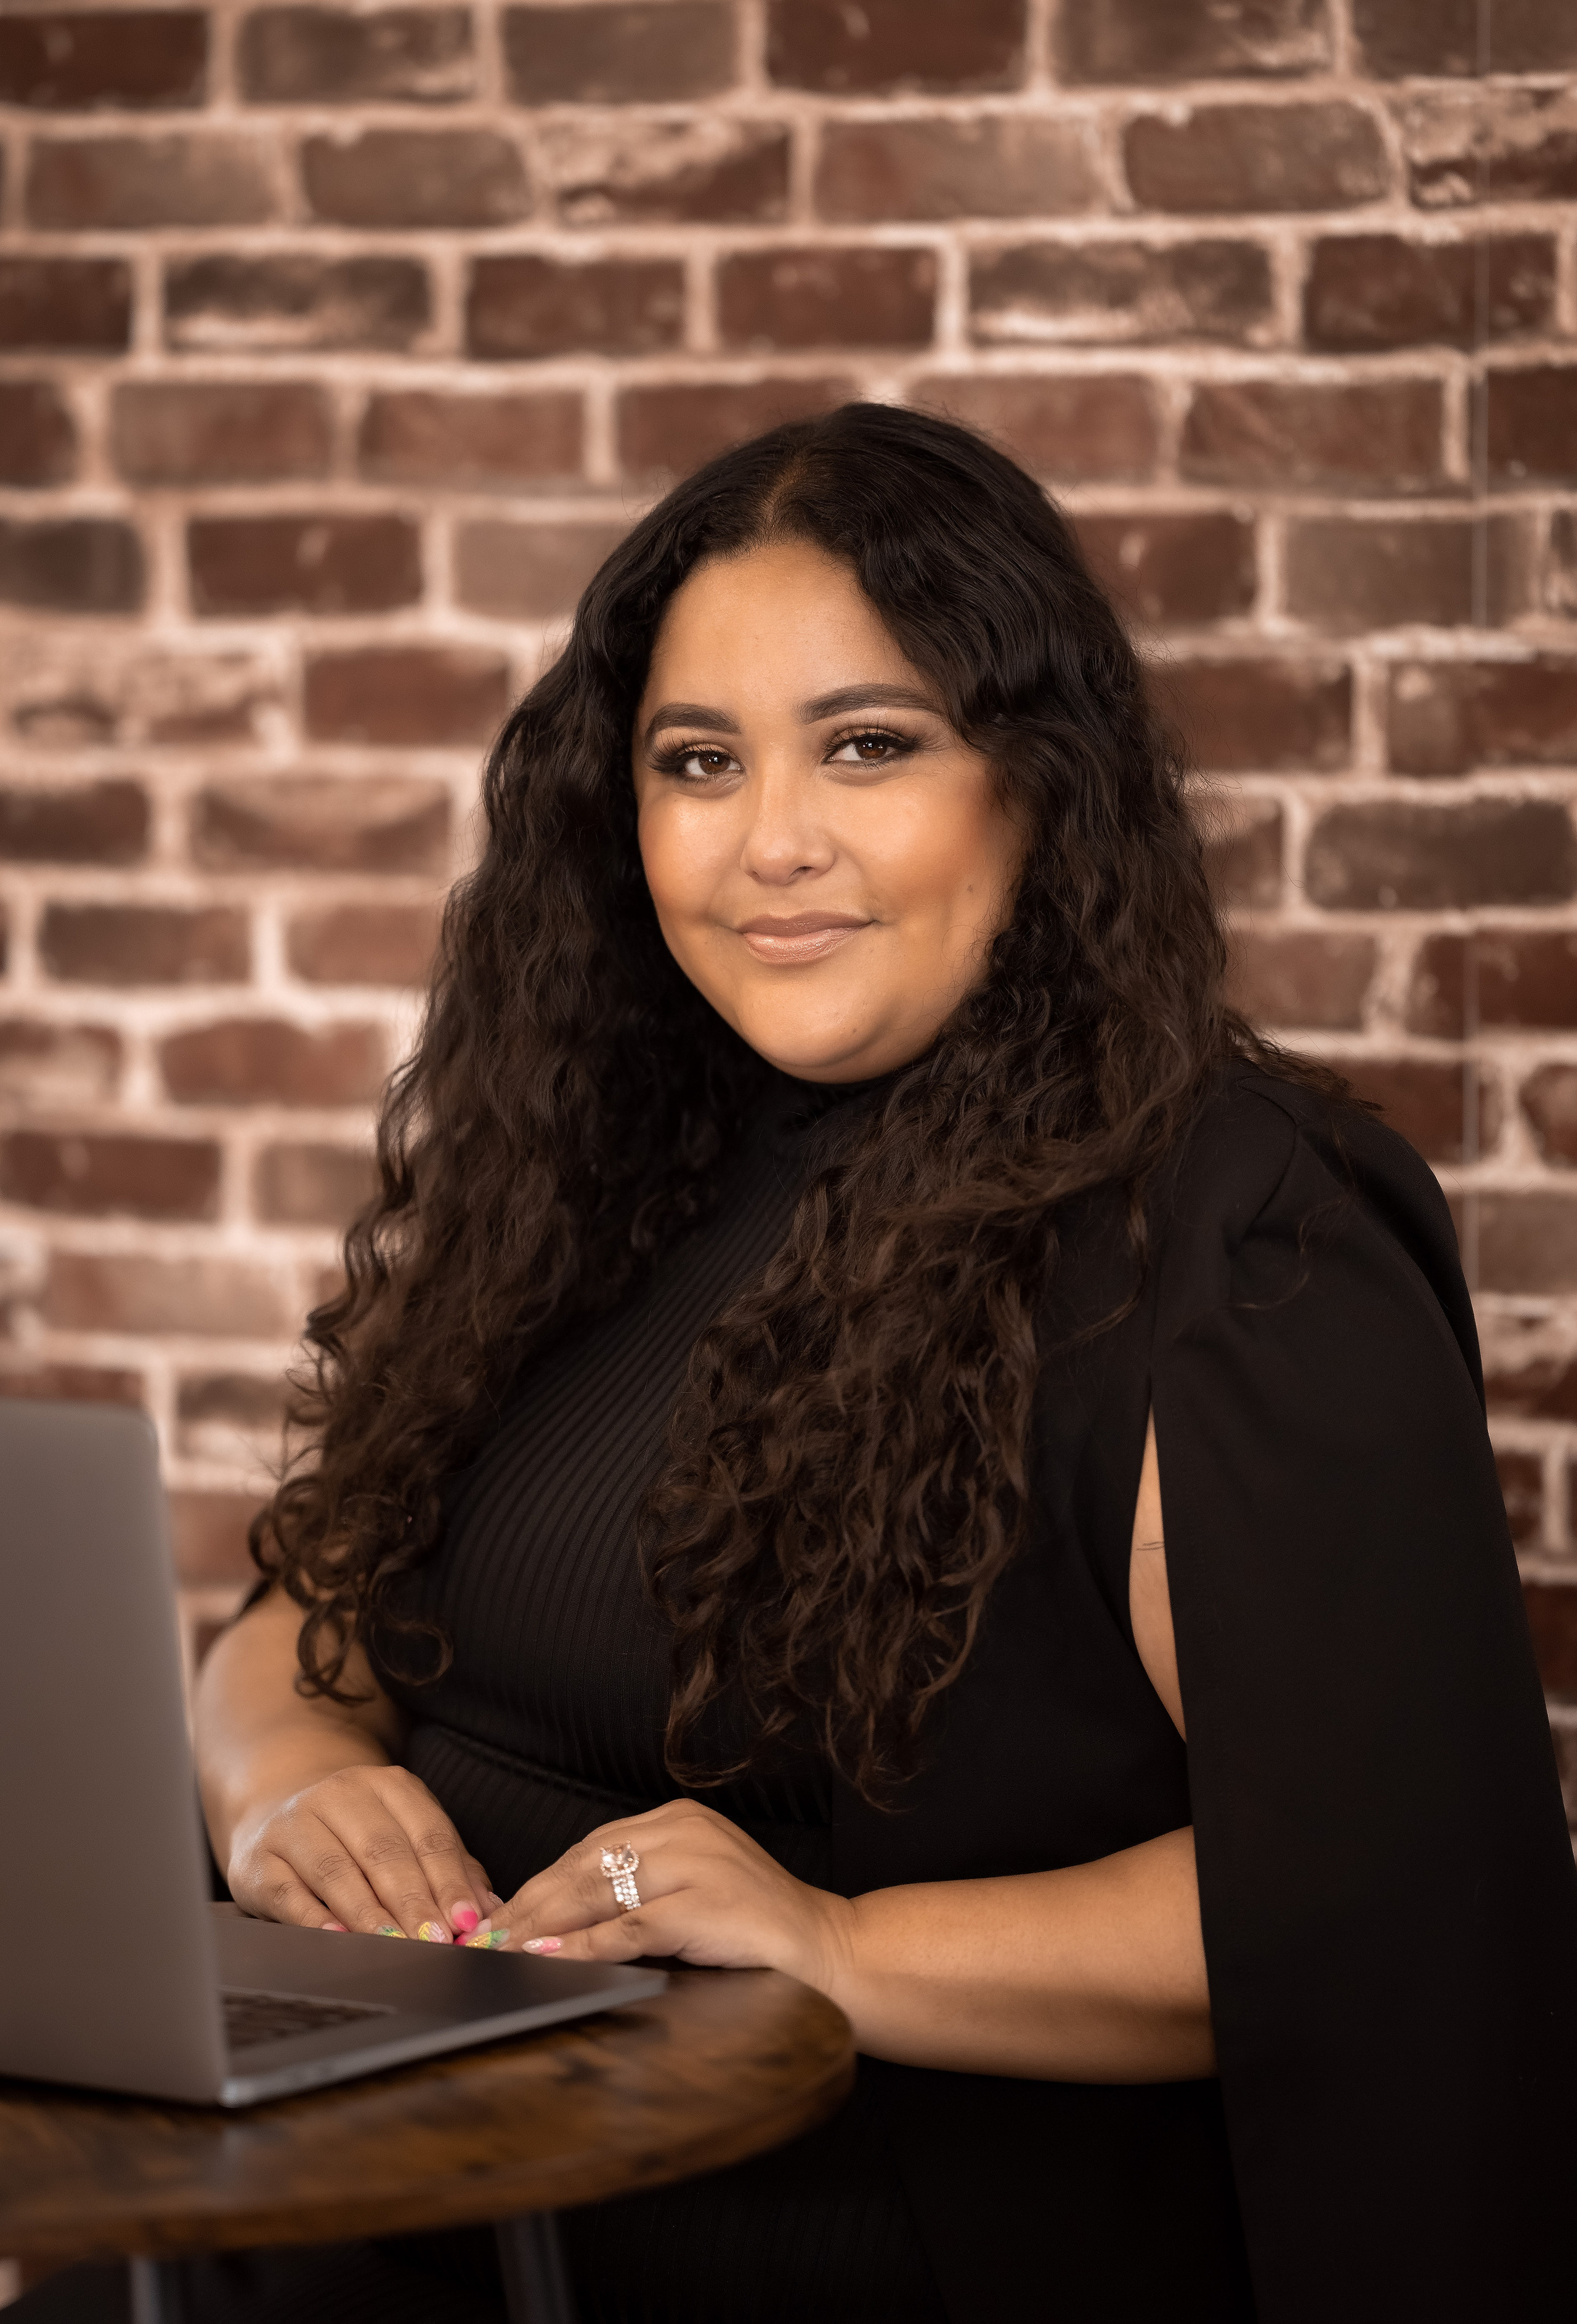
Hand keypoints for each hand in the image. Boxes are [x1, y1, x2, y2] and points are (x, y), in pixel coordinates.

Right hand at [228, 1763, 498, 1943]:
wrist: (277, 1810)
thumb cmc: (357, 1836)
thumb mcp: (406, 1835)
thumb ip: (450, 1868)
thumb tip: (490, 1909)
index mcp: (388, 1786)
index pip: (428, 1833)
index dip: (450, 1880)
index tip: (468, 1921)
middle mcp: (340, 1795)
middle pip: (385, 1852)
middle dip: (414, 1901)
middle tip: (436, 1941)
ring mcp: (295, 1825)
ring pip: (338, 1871)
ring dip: (370, 1914)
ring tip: (396, 1945)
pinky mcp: (259, 1860)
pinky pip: (290, 1892)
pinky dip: (314, 1918)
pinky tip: (337, 1939)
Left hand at [466, 1799, 854, 1989]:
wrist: (833, 1952)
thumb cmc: (757, 1932)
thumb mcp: (691, 1897)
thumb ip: (633, 1899)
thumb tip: (555, 1929)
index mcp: (678, 1821)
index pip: (587, 1850)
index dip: (537, 1886)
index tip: (498, 1918)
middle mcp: (683, 1831)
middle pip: (582, 1866)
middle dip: (527, 1906)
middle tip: (484, 1940)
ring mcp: (695, 1864)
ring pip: (597, 1891)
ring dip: (542, 1926)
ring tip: (503, 1953)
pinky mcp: (703, 1904)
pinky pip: (628, 1927)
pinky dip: (582, 1948)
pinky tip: (550, 1963)